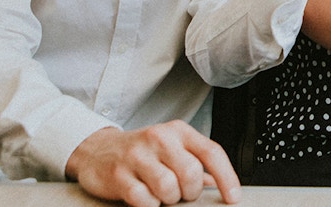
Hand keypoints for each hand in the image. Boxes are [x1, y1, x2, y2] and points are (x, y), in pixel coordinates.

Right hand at [65, 121, 239, 206]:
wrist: (97, 149)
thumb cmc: (142, 151)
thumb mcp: (172, 148)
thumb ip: (197, 162)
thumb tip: (219, 183)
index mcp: (179, 132)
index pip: (211, 152)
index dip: (227, 177)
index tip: (233, 197)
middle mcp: (160, 139)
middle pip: (191, 173)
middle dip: (190, 191)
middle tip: (182, 193)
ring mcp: (137, 156)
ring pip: (168, 187)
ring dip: (169, 199)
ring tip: (161, 194)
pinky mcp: (118, 175)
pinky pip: (144, 199)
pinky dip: (149, 204)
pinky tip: (145, 197)